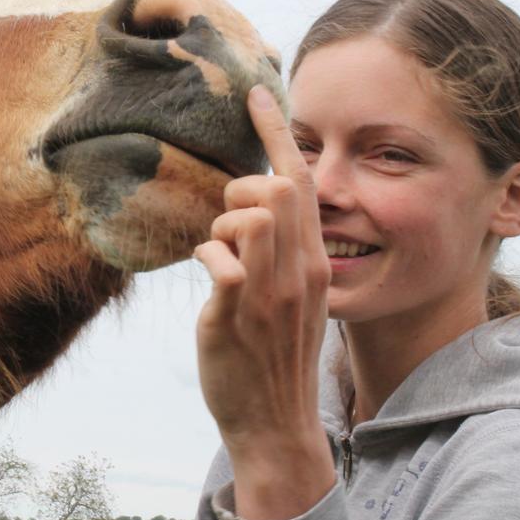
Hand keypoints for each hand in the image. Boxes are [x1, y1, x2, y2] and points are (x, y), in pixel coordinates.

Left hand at [193, 85, 334, 519]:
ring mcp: (270, 291)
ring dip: (221, 224)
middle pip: (277, 187)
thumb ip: (281, 254)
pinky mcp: (236, 312)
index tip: (256, 96)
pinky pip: (218, 256)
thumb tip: (250, 213)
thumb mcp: (292, 299)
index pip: (303, 184)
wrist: (274, 423)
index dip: (277, 134)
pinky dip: (205, 255)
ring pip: (251, 213)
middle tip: (226, 223)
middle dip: (241, 188)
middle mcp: (300, 270)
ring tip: (218, 257)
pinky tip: (206, 278)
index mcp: (314, 261)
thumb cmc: (272, 357)